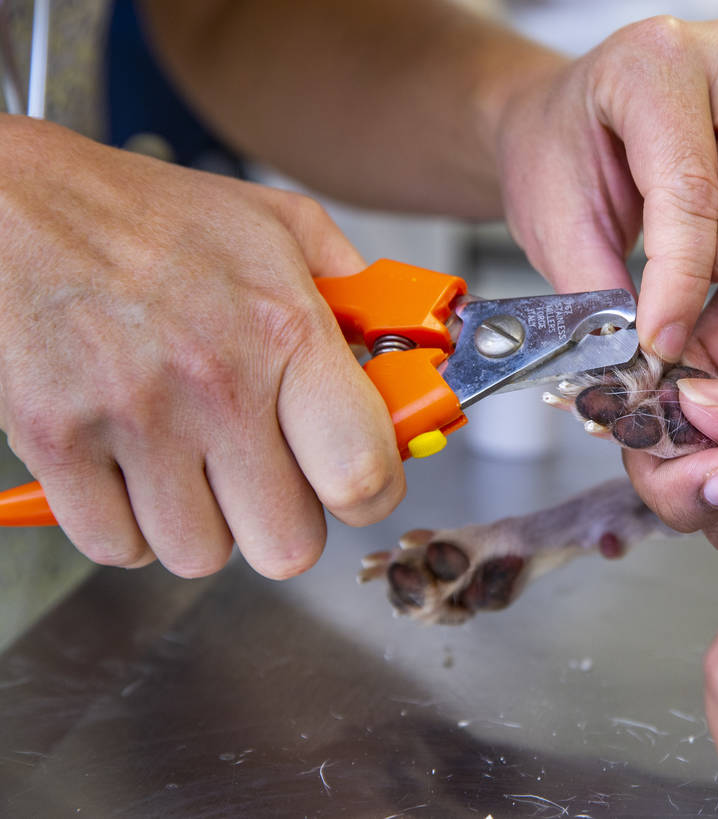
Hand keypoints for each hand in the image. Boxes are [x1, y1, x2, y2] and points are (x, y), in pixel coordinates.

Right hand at [0, 117, 404, 577]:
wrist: (21, 202)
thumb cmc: (152, 217)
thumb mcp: (280, 226)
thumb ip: (354, 293)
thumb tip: (404, 353)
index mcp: (286, 331)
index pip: (362, 474)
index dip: (371, 495)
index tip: (359, 483)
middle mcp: (215, 383)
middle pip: (288, 545)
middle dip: (284, 519)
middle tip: (268, 475)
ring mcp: (131, 419)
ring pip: (201, 555)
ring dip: (204, 523)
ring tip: (192, 462)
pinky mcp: (55, 444)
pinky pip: (116, 547)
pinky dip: (129, 524)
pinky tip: (134, 470)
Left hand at [494, 16, 717, 361]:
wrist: (569, 122)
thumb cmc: (558, 155)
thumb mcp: (556, 225)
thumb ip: (598, 291)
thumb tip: (639, 357)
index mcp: (650, 64)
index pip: (688, 187)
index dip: (680, 280)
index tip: (662, 340)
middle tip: (676, 284)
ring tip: (688, 253)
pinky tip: (716, 232)